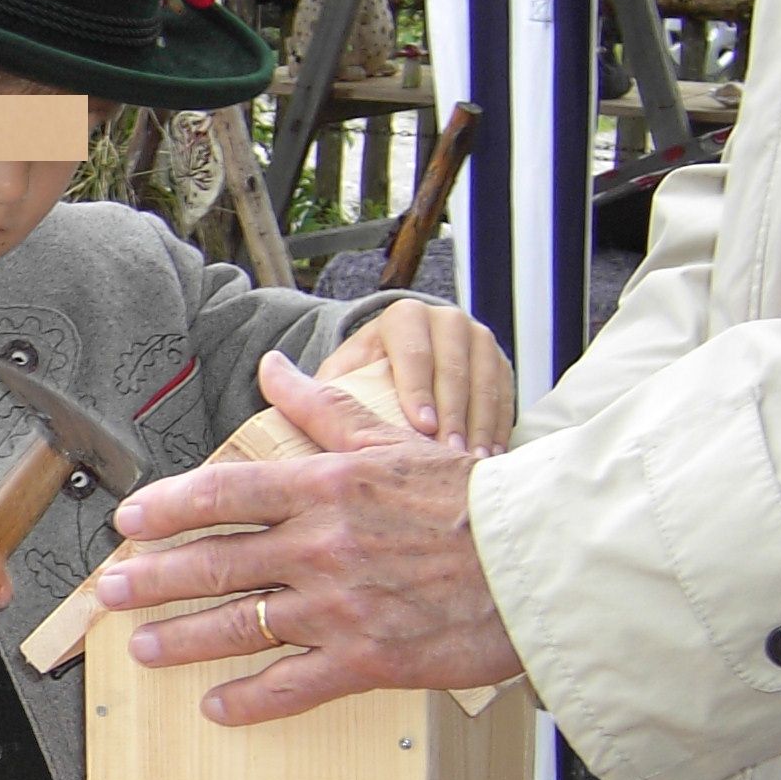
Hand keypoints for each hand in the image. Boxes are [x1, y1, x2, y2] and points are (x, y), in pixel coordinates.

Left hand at [88, 353, 521, 723]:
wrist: (542, 562)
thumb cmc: (474, 499)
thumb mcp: (395, 441)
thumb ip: (325, 408)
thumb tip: (275, 365)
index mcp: (327, 488)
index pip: (226, 491)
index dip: (168, 506)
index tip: (127, 519)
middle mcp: (322, 546)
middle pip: (218, 560)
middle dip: (154, 578)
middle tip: (107, 591)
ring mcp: (341, 606)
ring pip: (242, 624)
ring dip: (183, 638)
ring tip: (142, 647)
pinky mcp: (367, 658)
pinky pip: (293, 684)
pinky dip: (250, 699)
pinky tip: (216, 706)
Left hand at [316, 299, 513, 453]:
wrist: (407, 367)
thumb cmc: (366, 380)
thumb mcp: (345, 375)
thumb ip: (317, 385)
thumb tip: (274, 382)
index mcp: (403, 317)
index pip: (413, 351)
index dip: (418, 389)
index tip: (420, 426)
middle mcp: (445, 320)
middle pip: (454, 367)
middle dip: (453, 413)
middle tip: (447, 453)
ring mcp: (479, 339)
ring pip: (486, 381)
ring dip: (480, 424)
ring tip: (472, 462)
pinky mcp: (502, 363)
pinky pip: (507, 395)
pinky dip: (500, 428)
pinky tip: (492, 458)